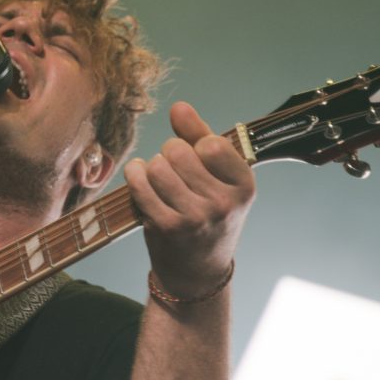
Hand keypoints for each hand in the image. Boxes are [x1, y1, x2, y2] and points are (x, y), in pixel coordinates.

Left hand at [124, 102, 254, 297]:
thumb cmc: (208, 216)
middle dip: (169, 154)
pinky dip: (135, 177)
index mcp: (244, 186)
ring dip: (151, 168)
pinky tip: (140, 180)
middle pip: (178, 151)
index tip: (196, 158)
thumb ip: (200, 138)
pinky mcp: (167, 228)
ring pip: (157, 166)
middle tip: (173, 171)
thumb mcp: (220, 180)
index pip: (210, 143)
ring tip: (158, 179)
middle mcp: (224, 203)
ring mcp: (195, 218)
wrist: (198, 273)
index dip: (195, 144)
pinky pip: (140, 185)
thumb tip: (178, 107)